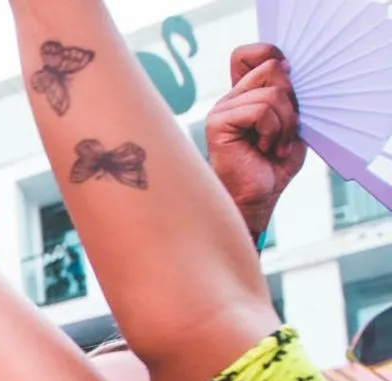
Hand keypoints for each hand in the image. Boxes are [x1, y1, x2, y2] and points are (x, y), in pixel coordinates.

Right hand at [207, 45, 305, 241]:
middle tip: (285, 131)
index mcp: (245, 95)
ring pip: (272, 94)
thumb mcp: (291, 124)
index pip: (254, 53)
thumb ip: (289, 96)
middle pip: (272, 68)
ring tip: (275, 146)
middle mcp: (231, 98)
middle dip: (291, 102)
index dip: (276, 59)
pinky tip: (264, 149)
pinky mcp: (218, 123)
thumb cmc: (271, 168)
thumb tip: (287, 68)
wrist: (256, 199)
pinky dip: (272, 131)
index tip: (290, 89)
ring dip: (284, 125)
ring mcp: (222, 109)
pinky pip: (260, 110)